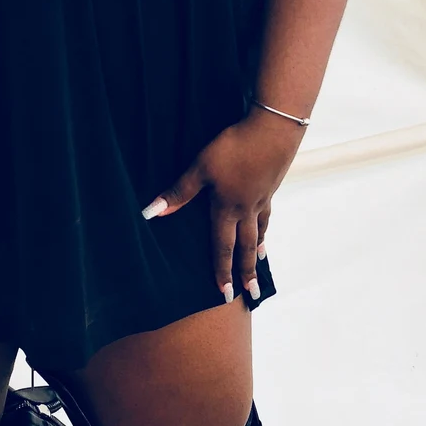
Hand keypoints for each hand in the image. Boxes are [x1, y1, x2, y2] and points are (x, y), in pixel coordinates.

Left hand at [142, 109, 305, 301]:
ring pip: (259, 232)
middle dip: (246, 272)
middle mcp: (246, 210)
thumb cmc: (234, 148)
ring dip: (258, 252)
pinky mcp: (270, 186)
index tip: (224, 294)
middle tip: (251, 294)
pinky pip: (267, 215)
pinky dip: (265, 228)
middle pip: (246, 247)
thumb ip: (179, 192)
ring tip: (260, 264)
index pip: (222, 248)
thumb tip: (152, 213)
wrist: (274, 131)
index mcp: (227, 209)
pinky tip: (264, 227)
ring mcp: (261, 199)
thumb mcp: (201, 167)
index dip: (222, 272)